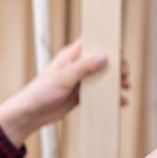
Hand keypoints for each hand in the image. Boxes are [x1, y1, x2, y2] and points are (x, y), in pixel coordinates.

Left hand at [0, 39, 129, 146]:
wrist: (31, 114)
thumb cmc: (41, 92)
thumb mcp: (64, 77)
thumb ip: (85, 67)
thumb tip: (104, 57)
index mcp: (71, 56)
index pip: (93, 44)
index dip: (108, 46)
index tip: (120, 53)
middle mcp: (77, 66)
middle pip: (102, 61)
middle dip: (116, 68)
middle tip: (124, 75)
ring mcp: (80, 80)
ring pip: (103, 78)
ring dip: (115, 83)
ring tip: (125, 88)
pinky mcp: (81, 94)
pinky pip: (99, 93)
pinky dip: (110, 96)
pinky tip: (119, 102)